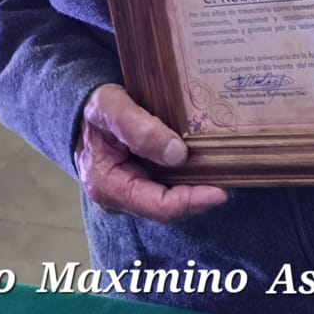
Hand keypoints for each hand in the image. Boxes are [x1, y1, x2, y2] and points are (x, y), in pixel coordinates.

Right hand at [74, 83, 226, 223]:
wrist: (84, 111)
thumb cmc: (95, 109)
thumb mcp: (112, 107)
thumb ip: (140, 129)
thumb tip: (178, 154)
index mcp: (108, 186)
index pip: (156, 206)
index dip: (190, 201)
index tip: (219, 192)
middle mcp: (120, 197)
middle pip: (167, 206)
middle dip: (197, 196)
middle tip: (229, 179)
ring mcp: (130, 192)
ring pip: (169, 197)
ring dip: (195, 187)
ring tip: (222, 172)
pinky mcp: (140, 182)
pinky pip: (167, 185)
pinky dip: (187, 178)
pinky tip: (205, 164)